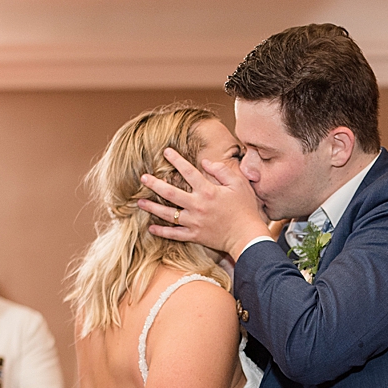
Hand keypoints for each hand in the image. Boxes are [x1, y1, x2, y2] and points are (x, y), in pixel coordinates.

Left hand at [139, 147, 270, 259]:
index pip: (188, 171)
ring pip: (168, 214)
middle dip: (155, 184)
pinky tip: (151, 228)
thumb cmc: (245, 209)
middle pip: (170, 193)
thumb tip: (205, 162)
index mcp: (207, 191)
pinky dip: (162, 232)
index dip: (176, 160)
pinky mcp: (195, 236)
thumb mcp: (238, 184)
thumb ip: (221, 171)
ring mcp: (194, 222)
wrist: (247, 236)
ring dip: (152, 208)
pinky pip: (175, 234)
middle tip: (143, 178)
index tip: (166, 151)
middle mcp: (197, 206)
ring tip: (139, 202)